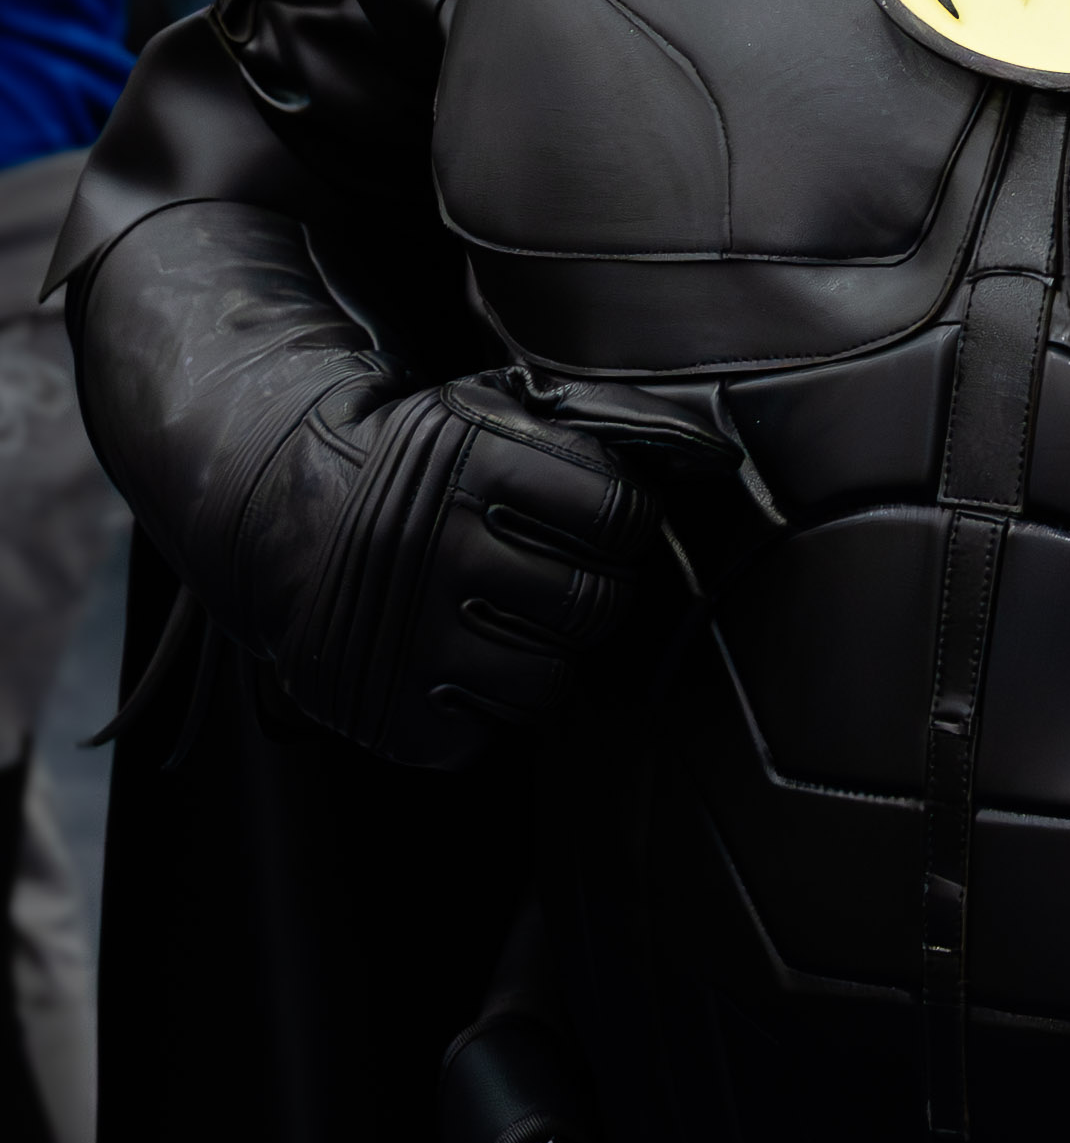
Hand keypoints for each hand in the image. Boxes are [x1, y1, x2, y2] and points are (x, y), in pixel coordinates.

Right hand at [80, 200, 676, 771]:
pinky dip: (484, 705)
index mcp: (475, 464)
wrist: (283, 514)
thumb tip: (715, 454)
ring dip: (546, 654)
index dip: (623, 520)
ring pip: (552, 679)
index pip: (619, 512)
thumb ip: (601, 425)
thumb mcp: (492, 410)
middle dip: (594, 592)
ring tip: (506, 618)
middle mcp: (440, 551)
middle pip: (596, 604)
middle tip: (555, 574)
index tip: (596, 519)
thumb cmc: (418, 461)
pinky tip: (455, 659)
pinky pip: (487, 731)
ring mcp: (409, 639)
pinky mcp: (388, 712)